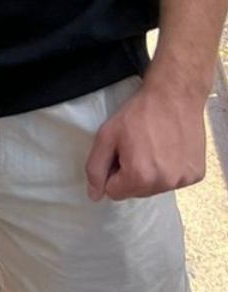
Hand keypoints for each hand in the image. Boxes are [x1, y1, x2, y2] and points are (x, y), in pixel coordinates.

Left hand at [85, 72, 207, 200]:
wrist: (175, 95)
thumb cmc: (140, 113)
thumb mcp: (107, 135)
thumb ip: (95, 168)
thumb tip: (94, 196)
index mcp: (139, 176)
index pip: (114, 192)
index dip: (113, 170)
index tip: (120, 152)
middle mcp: (164, 183)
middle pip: (136, 192)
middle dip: (131, 174)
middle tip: (137, 147)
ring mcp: (182, 180)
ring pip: (155, 188)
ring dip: (151, 174)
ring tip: (154, 147)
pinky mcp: (196, 174)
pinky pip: (174, 181)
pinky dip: (170, 170)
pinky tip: (169, 149)